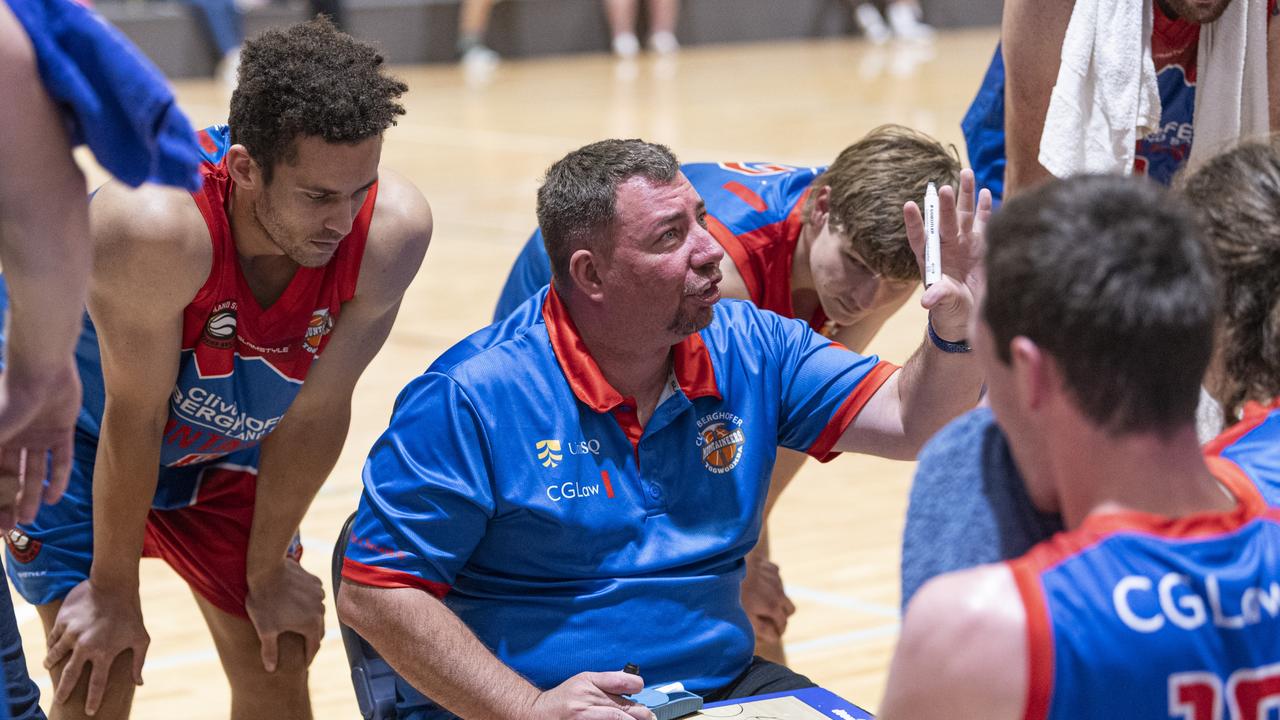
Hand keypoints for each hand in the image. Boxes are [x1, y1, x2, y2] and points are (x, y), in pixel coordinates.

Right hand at [0, 361, 79, 528]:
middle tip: (12, 527)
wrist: (41, 370)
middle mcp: (14, 436)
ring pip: (34, 471)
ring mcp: (38, 434)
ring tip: (30, 519)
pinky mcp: (61, 429)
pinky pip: (61, 458)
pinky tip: (55, 498)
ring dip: (31, 494)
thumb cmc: (10, 399)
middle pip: (10, 476)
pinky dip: (58, 478)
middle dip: (9, 501)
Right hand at [44, 579, 148, 715]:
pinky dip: (51, 645)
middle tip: (59, 701)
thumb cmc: (130, 614)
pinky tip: (51, 647)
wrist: (113, 585)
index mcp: (104, 653)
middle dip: (63, 691)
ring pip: (55, 656)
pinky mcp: (62, 622)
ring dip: (51, 663)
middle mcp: (85, 647)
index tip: (89, 711)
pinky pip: (52, 638)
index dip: (93, 699)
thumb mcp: (141, 638)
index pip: (97, 684)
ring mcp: (71, 634)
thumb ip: (139, 662)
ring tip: (48, 667)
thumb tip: (139, 683)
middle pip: (70, 676)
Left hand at [244, 559, 324, 671]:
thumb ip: (270, 651)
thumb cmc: (264, 602)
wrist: (267, 570)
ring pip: (317, 611)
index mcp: (310, 624)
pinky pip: (315, 596)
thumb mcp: (265, 630)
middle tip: (303, 647)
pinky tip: (298, 602)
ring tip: (299, 622)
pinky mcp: (315, 581)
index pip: (314, 646)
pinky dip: (309, 602)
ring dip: (310, 619)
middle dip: (311, 639)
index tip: (304, 664)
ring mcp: (319, 594)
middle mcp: (320, 610)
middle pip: (318, 629)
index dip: (309, 657)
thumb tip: (271, 669)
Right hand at [528, 671, 655, 719]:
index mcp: (587, 684)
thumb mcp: (583, 681)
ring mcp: (583, 718)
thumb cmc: (563, 699)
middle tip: (650, 717)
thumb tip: (635, 683)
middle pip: (621, 710)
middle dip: (641, 714)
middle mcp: (584, 702)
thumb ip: (608, 681)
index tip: (642, 690)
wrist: (536, 715)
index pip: (618, 682)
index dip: (635, 685)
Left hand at [741, 550, 794, 643]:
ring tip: (761, 600)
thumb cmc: (736, 595)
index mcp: (774, 607)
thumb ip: (762, 629)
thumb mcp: (746, 617)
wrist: (730, 567)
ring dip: (777, 598)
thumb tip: (775, 638)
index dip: (778, 631)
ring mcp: (777, 579)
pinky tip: (758, 584)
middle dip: (783, 615)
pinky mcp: (772, 567)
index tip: (772, 633)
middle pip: (790, 610)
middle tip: (770, 618)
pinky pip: (777, 578)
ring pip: (784, 593)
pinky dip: (771, 582)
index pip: (783, 624)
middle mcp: (780, 593)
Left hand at [903, 168, 992, 340]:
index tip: (908, 205)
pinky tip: (986, 192)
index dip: (914, 223)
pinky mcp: (982, 244)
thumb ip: (938, 296)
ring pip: (964, 215)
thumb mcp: (943, 304)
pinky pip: (984, 222)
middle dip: (944, 205)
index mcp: (930, 258)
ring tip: (966, 173)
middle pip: (944, 221)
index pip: (919, 237)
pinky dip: (986, 208)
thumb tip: (926, 300)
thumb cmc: (949, 309)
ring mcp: (964, 242)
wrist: (969, 314)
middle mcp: (946, 246)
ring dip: (966, 195)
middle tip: (943, 187)